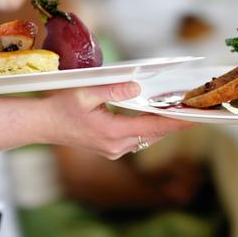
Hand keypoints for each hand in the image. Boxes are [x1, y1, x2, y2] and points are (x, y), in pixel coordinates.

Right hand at [40, 82, 193, 159]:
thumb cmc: (60, 106)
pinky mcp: (110, 149)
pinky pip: (137, 139)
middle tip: (194, 109)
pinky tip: (155, 117)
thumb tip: (136, 87)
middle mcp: (116, 146)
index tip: (195, 116)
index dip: (176, 120)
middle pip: (154, 133)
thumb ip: (112, 89)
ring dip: (162, 125)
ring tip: (179, 111)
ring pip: (147, 138)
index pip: (153, 126)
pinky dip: (149, 128)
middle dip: (174, 122)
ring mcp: (113, 150)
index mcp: (112, 132)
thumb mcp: (85, 93)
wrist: (42, 125)